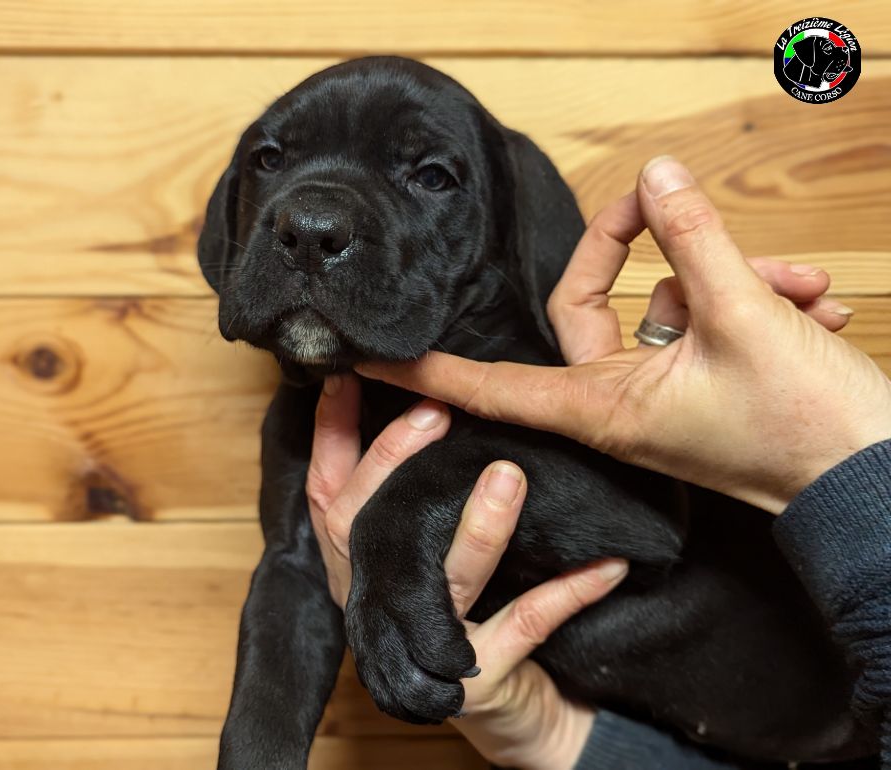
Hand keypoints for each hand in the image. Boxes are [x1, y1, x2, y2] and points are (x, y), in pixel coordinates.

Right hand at [307, 375, 626, 769]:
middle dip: (391, 465)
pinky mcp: (479, 681)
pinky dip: (569, 590)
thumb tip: (447, 394)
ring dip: (477, 528)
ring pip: (442, 580)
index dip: (330, 434)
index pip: (327, 490)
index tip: (347, 376)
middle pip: (357, 527)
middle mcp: (379, 601)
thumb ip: (432, 486)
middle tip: (436, 414)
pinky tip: (606, 563)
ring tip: (510, 476)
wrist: (516, 711)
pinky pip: (527, 624)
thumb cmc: (478, 610)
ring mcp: (424, 645)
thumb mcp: (439, 545)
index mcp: (365, 562)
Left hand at [356, 156, 890, 512]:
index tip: (373, 354)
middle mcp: (621, 399)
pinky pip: (709, 322)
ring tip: (801, 288)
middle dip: (654, 248)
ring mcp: (664, 391)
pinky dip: (760, 302)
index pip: (490, 382)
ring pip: (670, 304)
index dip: (430, 367)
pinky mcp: (703, 383)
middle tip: (676, 206)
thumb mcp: (745, 319)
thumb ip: (695, 243)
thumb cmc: (804, 429)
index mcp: (603, 404)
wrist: (875, 482)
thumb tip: (656, 179)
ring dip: (736, 277)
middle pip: (593, 302)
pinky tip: (811, 304)